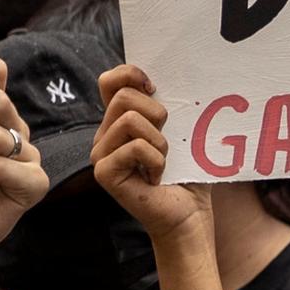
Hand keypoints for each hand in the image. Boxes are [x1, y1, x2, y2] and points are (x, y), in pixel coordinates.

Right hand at [91, 62, 215, 257]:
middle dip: (156, 113)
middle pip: (123, 96)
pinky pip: (134, 147)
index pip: (110, 80)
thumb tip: (167, 76)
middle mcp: (104, 135)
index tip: (155, 89)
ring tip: (162, 161)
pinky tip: (157, 177)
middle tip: (166, 141)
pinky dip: (157, 160)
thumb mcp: (179, 131)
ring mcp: (101, 154)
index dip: (131, 74)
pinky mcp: (104, 173)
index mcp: (118, 121)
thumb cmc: (187, 174)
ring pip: (129, 120)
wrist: (188, 215)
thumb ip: (166, 104)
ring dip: (159, 141)